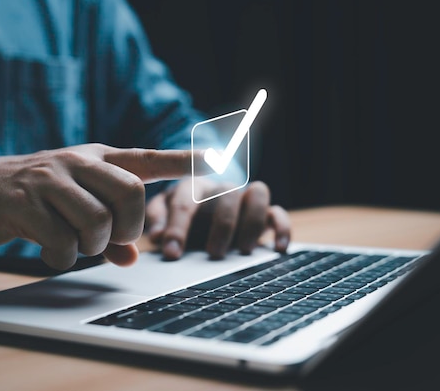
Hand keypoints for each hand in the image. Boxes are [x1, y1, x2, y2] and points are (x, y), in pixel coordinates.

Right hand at [0, 144, 196, 269]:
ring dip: (93, 245)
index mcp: (97, 158)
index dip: (184, 160)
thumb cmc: (38, 194)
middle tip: (111, 238)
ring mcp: (50, 179)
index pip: (148, 158)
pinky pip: (63, 242)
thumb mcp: (75, 200)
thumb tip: (132, 258)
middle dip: (129, 227)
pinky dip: (63, 257)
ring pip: (98, 221)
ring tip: (75, 243)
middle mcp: (78, 162)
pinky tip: (50, 250)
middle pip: (131, 193)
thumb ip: (108, 226)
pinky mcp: (25, 202)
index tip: (220, 158)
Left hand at [145, 179, 290, 259]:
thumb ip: (157, 220)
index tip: (172, 253)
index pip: (184, 202)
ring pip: (258, 193)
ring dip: (252, 222)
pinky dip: (283, 228)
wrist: (201, 202)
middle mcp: (220, 187)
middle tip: (214, 254)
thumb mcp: (161, 212)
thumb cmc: (179, 212)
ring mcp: (244, 197)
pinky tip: (279, 248)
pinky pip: (279, 212)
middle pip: (226, 195)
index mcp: (191, 185)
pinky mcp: (264, 212)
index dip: (178, 228)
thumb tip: (156, 235)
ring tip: (244, 251)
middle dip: (221, 225)